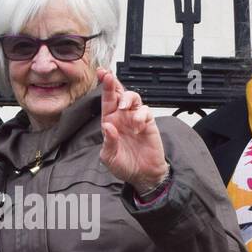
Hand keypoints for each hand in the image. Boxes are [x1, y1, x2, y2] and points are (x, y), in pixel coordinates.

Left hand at [97, 68, 166, 190]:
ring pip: (133, 98)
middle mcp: (122, 117)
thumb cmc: (125, 165)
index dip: (104, 87)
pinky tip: (137, 127)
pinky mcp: (149, 123)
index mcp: (110, 122)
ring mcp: (136, 119)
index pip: (106, 101)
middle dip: (114, 84)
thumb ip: (108, 143)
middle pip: (119, 94)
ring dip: (127, 98)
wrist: (143, 175)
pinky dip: (141, 116)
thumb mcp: (110, 158)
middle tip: (109, 78)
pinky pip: (146, 111)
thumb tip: (107, 127)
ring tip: (123, 108)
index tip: (102, 75)